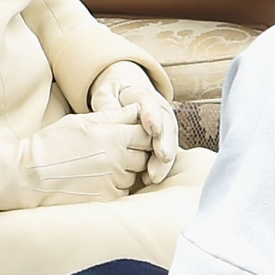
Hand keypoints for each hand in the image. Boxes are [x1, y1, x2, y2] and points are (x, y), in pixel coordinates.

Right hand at [0, 106, 148, 210]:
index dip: (142, 133)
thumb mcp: (81, 121)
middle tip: (116, 151)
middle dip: (135, 153)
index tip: (132, 135)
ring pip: (134, 176)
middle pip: (144, 156)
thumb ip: (113, 116)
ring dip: (125, 171)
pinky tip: (95, 181)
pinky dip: (114, 187)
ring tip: (99, 166)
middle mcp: (116, 159)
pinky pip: (122, 193)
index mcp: (112, 136)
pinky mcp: (105, 199)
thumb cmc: (51, 143)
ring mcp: (112, 181)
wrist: (27, 175)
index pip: (146, 133)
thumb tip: (137, 108)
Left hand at [90, 60, 178, 184]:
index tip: (151, 127)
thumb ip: (107, 102)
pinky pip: (164, 159)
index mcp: (146, 97)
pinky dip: (160, 170)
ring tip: (154, 176)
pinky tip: (150, 181)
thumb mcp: (107, 94)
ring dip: (163, 162)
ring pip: (168, 146)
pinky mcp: (162, 147)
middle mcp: (160, 114)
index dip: (152, 115)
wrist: (125, 103)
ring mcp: (164, 132)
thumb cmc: (114, 98)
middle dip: (165, 142)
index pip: (151, 104)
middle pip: (167, 127)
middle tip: (162, 155)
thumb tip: (106, 114)